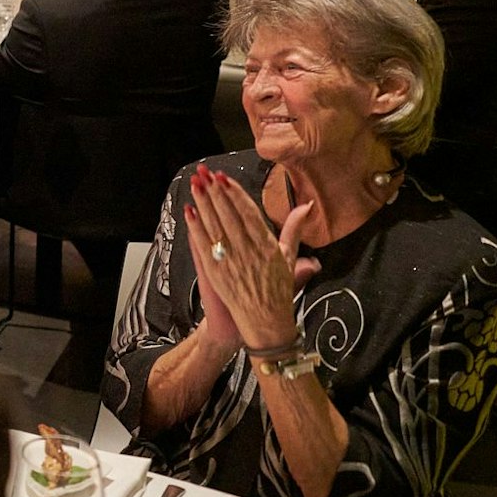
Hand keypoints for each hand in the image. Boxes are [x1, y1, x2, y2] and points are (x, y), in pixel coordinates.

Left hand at [183, 165, 321, 351]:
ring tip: (195, 184)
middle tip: (205, 173)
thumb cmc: (279, 289)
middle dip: (215, 192)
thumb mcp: (290, 257)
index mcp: (268, 246)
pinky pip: (204, 246)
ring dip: (203, 204)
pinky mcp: (216, 274)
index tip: (223, 177)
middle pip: (228, 216)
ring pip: (214, 227)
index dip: (234, 194)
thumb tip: (308, 204)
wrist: (265, 323)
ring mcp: (231, 263)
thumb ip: (295, 228)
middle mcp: (249, 253)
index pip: (248, 213)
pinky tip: (189, 212)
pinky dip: (195, 228)